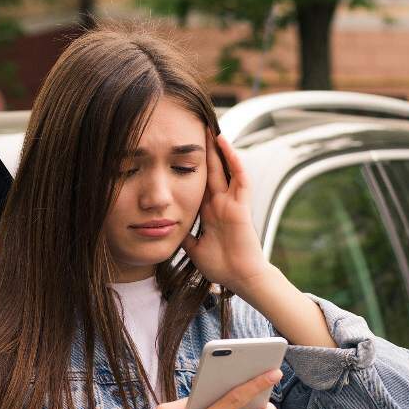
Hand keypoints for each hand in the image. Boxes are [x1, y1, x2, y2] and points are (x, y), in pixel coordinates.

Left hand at [184, 133, 270, 292]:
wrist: (239, 278)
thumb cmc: (221, 266)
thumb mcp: (193, 248)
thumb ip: (184, 235)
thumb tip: (166, 229)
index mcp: (209, 211)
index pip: (199, 183)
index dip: (191, 168)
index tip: (180, 152)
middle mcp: (220, 203)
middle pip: (212, 172)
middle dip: (205, 153)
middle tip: (196, 131)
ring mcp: (232, 203)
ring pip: (227, 170)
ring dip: (221, 151)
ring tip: (213, 131)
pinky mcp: (242, 207)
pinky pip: (240, 180)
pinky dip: (235, 162)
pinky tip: (228, 147)